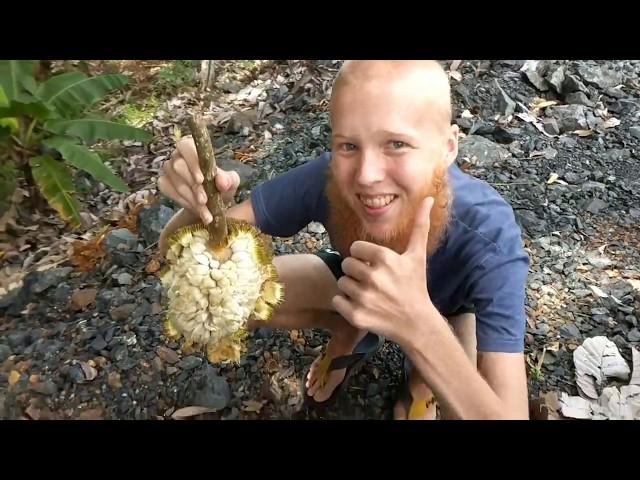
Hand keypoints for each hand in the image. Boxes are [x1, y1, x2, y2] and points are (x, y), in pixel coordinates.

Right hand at [158, 136, 239, 223]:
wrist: (212, 202)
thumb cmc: (220, 185)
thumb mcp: (230, 182)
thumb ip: (228, 179)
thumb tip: (222, 181)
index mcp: (192, 147)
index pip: (186, 146)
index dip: (192, 163)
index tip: (201, 180)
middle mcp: (177, 155)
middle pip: (178, 166)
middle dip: (193, 186)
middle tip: (204, 201)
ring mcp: (168, 169)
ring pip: (175, 183)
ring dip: (191, 198)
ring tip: (205, 211)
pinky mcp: (163, 183)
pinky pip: (169, 191)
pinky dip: (184, 202)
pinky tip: (196, 209)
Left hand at [332, 197, 436, 344]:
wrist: (417, 323)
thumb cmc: (415, 286)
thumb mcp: (418, 255)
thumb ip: (419, 226)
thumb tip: (428, 198)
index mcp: (385, 258)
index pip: (355, 248)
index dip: (363, 256)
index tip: (374, 265)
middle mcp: (373, 277)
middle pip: (346, 264)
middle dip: (356, 272)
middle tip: (371, 280)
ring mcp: (364, 297)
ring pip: (341, 283)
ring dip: (351, 288)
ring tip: (368, 293)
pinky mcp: (356, 315)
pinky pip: (337, 301)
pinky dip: (345, 304)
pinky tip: (362, 305)